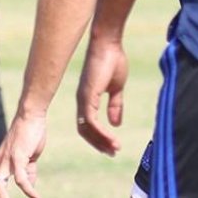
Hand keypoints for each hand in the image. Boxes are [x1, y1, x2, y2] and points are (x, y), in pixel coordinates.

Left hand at [0, 112, 46, 196]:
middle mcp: (1, 161)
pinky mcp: (17, 156)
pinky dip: (28, 190)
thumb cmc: (30, 132)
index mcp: (1, 161)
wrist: (30, 114)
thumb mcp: (28, 155)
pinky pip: (20, 179)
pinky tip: (36, 197)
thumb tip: (29, 185)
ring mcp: (7, 159)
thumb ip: (28, 170)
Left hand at [75, 37, 127, 155]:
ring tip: (115, 149)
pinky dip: (101, 132)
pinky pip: (91, 120)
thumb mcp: (116, 88)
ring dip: (101, 140)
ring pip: (87, 127)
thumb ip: (115, 105)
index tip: (111, 146)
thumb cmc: (112, 61)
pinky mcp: (87, 95)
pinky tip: (113, 137)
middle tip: (112, 153)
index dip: (98, 137)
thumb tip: (115, 123)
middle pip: (84, 129)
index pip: (87, 124)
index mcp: (87, 98)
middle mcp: (81, 100)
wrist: (108, 44)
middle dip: (98, 143)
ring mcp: (83, 97)